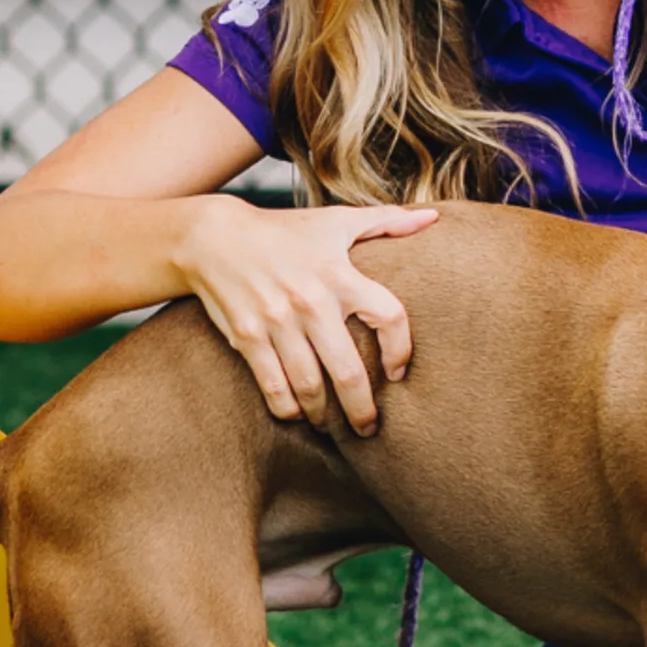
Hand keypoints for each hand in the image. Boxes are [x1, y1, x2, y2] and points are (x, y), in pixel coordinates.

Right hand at [176, 198, 437, 434]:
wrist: (214, 237)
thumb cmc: (283, 231)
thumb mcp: (336, 220)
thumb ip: (386, 222)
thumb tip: (432, 216)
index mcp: (340, 274)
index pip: (390, 317)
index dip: (401, 350)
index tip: (398, 373)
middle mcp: (311, 301)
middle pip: (348, 371)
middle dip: (362, 409)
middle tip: (369, 429)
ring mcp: (277, 322)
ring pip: (309, 386)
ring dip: (323, 415)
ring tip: (332, 427)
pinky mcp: (248, 337)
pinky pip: (272, 386)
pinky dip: (287, 408)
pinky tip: (296, 415)